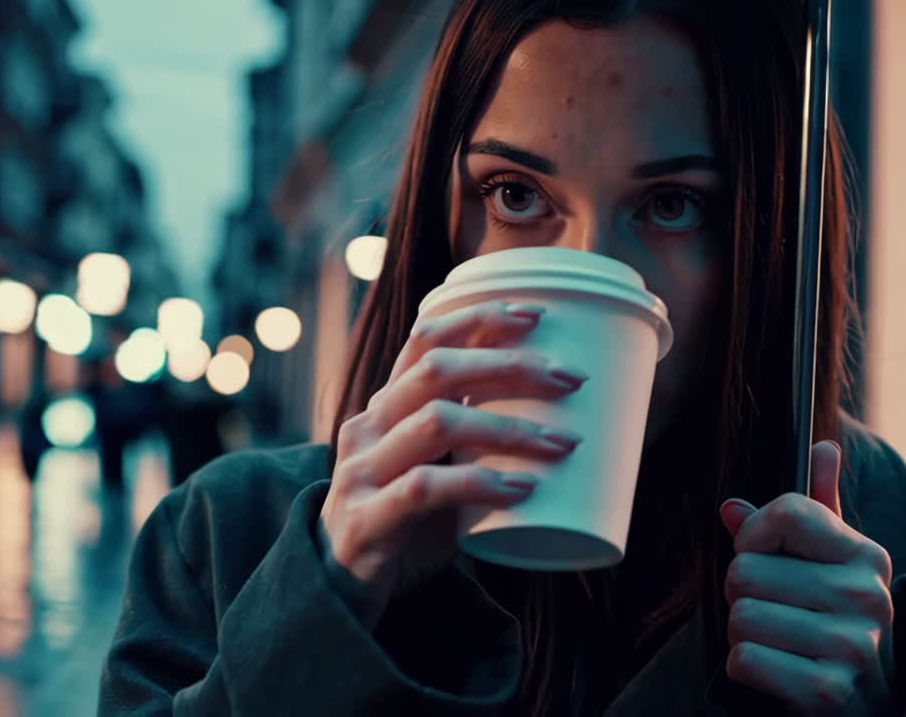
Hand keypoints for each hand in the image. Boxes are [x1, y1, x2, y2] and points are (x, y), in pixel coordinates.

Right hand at [319, 300, 587, 625]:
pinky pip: (424, 488)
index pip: (426, 339)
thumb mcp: (437, 469)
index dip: (478, 319)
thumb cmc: (402, 525)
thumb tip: (561, 421)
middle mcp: (368, 427)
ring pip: (435, 422)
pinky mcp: (366, 518)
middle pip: (436, 369)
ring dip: (506, 428)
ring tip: (561, 443)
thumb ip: (474, 444)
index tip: (535, 314)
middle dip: (507, 364)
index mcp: (386, 406)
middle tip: (568, 379)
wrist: (336, 592)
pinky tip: (520, 489)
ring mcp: (361, 470)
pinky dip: (478, 484)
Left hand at [719, 440, 893, 714]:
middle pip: (745, 569)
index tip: (763, 553)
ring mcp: (852, 647)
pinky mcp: (827, 692)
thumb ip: (816, 511)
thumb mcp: (834, 564)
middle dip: (742, 592)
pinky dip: (745, 667)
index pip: (786, 512)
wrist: (871, 705)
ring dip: (742, 633)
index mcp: (867, 556)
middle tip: (775, 610)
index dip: (754, 533)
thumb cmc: (836, 622)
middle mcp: (867, 597)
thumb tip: (823, 446)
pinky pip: (743, 658)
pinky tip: (777, 670)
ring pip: (740, 615)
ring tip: (778, 641)